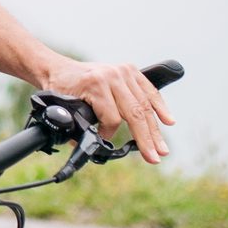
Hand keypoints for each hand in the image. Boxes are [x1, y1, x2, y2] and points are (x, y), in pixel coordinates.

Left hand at [39, 55, 175, 163]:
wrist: (58, 69)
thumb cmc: (60, 91)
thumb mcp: (64, 109)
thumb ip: (79, 128)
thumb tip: (94, 146)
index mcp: (95, 84)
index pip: (112, 118)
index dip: (109, 134)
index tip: (103, 142)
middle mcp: (112, 75)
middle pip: (135, 112)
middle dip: (146, 139)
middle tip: (154, 158)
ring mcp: (123, 71)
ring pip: (144, 104)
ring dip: (155, 129)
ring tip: (162, 150)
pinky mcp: (130, 70)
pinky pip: (149, 90)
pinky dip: (160, 106)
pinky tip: (169, 121)